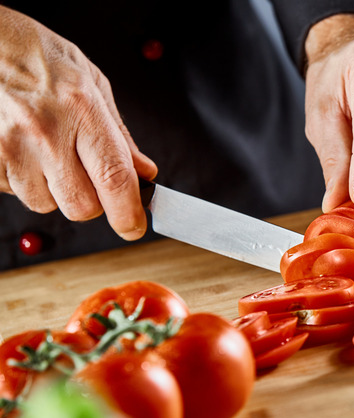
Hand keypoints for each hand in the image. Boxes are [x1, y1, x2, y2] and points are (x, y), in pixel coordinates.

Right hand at [0, 6, 156, 239]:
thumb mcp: (93, 85)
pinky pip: (14, 192)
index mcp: (81, 109)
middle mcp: (45, 131)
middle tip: (90, 178)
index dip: (128, 212)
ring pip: (46, 204)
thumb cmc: (41, 59)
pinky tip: (25, 150)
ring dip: (55, 191)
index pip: (113, 177)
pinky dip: (26, 181)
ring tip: (49, 152)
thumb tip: (144, 173)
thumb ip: (120, 135)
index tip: (134, 227)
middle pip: (81, 206)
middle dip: (93, 203)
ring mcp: (10, 146)